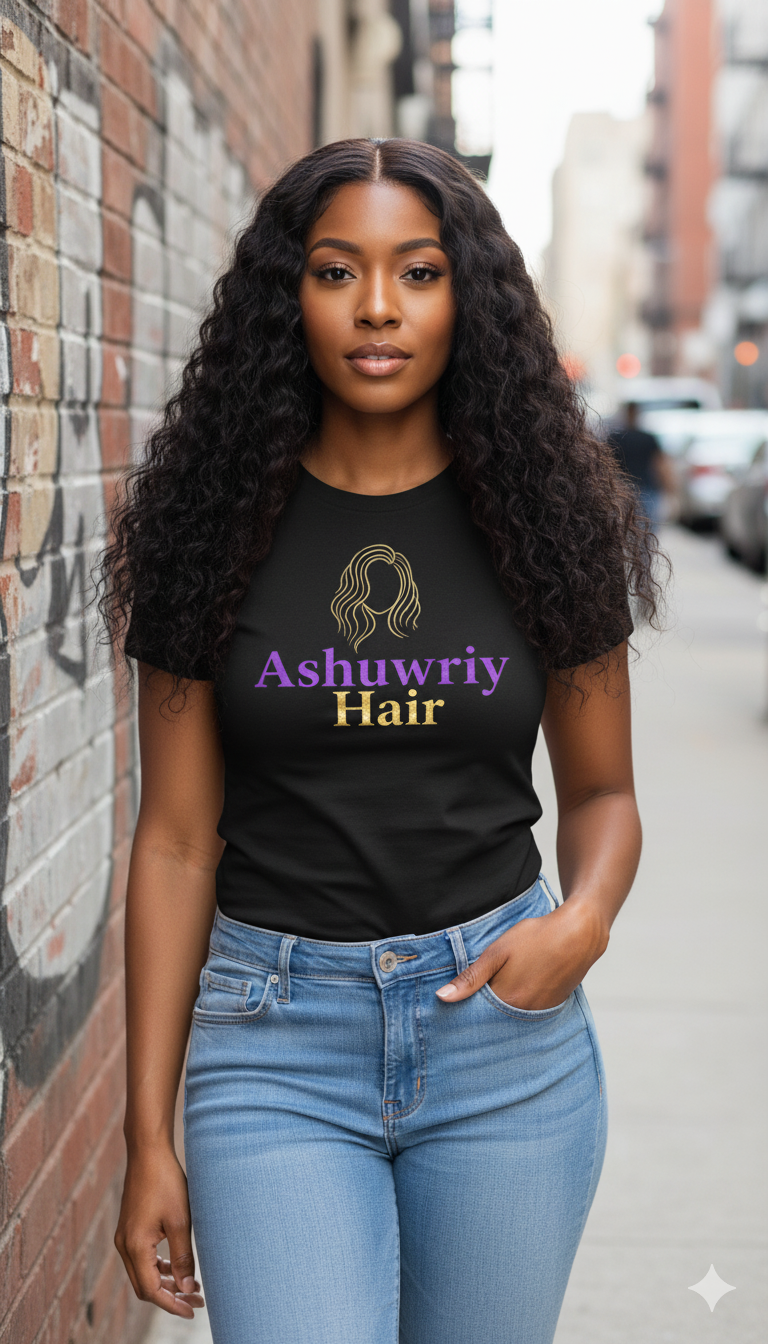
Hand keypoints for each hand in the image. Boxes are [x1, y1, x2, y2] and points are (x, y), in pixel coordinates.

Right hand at [115, 1146, 204, 1316]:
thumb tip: (187, 1289)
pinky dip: (159, 1267)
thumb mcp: (181, 1221)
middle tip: (196, 1299)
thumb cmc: (166, 1182)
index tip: (193, 1310)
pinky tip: (177, 1266)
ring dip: (165, 1283)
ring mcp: (124, 1237)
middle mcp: (124, 1245)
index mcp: (135, 1247)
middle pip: (144, 1287)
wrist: (148, 1153)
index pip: (152, 1291)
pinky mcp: (129, 1229)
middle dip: (170, 1297)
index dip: (172, 1305)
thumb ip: (183, 1257)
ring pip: (143, 1274)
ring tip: (191, 1286)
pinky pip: (142, 1259)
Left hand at [435, 899, 608, 1009]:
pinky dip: (520, 1003)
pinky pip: (529, 1011)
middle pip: (494, 1019)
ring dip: (503, 1007)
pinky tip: (521, 985)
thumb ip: (471, 978)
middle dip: (483, 1010)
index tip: (458, 999)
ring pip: (512, 1016)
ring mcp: (541, 1011)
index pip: (477, 1015)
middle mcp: (525, 1013)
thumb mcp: (498, 952)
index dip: (466, 1006)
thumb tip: (442, 997)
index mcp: (508, 1000)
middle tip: (481, 990)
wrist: (580, 934)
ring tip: (502, 986)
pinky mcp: (553, 1006)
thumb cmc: (538, 938)